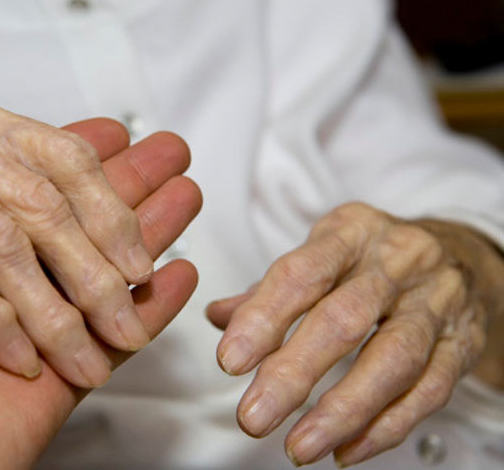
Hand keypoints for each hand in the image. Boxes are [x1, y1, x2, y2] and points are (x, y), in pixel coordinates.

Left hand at [0, 50, 199, 468]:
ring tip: (186, 191)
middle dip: (120, 185)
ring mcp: (16, 326)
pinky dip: (154, 307)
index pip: (1, 178)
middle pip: (62, 219)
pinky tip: (183, 272)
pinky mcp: (48, 381)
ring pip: (95, 266)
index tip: (105, 133)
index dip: (61, 152)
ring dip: (147, 228)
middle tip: (167, 152)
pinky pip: (113, 338)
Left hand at [207, 202, 503, 466]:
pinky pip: (428, 391)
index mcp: (351, 233)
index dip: (264, 317)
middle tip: (253, 416)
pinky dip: (385, 426)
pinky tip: (345, 449)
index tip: (230, 359)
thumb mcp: (323, 252)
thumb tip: (219, 317)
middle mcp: (397, 262)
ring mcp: (436, 303)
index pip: (302, 274)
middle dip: (294, 373)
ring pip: (393, 359)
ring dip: (342, 411)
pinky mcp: (462, 344)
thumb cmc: (376, 258)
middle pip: (344, 320)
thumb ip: (270, 289)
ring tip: (299, 445)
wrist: (462, 255)